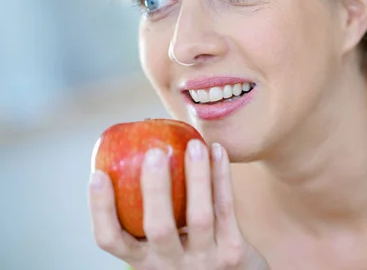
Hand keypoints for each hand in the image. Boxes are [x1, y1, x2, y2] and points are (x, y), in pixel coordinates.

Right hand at [88, 140, 269, 269]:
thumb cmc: (194, 252)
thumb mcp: (167, 245)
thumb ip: (152, 213)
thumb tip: (129, 157)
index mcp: (145, 261)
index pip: (111, 240)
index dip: (101, 209)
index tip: (97, 175)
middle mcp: (171, 266)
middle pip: (157, 228)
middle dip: (154, 189)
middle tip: (153, 153)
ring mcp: (204, 261)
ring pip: (199, 216)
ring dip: (196, 177)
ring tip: (194, 145)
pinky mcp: (233, 253)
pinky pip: (226, 207)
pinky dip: (221, 177)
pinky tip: (218, 150)